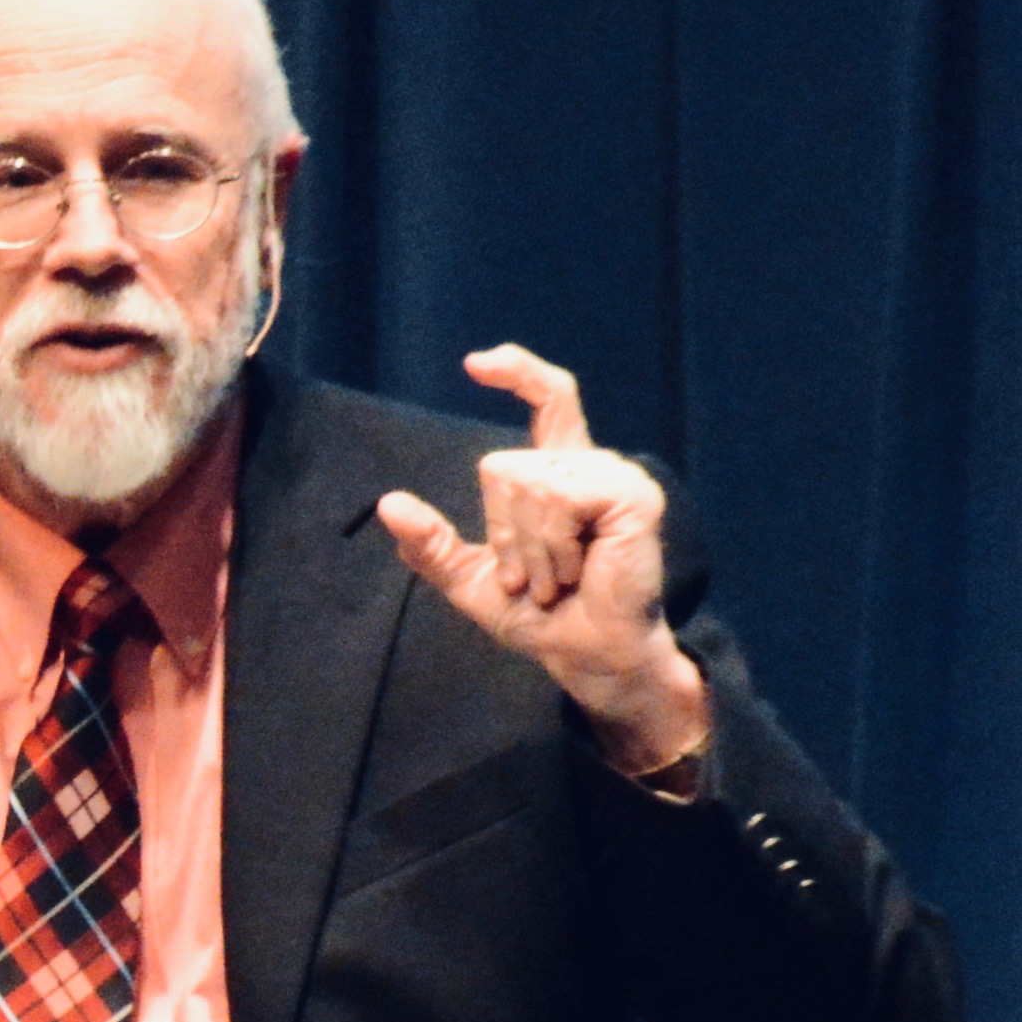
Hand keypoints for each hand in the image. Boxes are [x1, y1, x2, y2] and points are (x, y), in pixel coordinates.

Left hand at [373, 347, 712, 773]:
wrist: (584, 657)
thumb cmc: (541, 619)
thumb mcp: (470, 581)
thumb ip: (431, 544)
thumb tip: (389, 503)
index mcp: (558, 474)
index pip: (548, 399)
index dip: (517, 371)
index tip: (474, 364)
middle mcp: (589, 465)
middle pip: (503, 464)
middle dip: (502, 534)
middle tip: (535, 578)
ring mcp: (615, 476)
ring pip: (524, 480)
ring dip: (527, 547)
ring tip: (557, 580)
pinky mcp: (632, 495)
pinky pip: (556, 496)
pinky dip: (550, 543)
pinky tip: (577, 570)